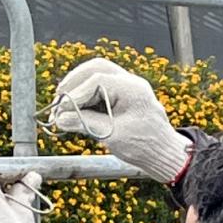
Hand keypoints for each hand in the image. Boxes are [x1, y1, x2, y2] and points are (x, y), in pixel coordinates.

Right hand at [47, 57, 190, 183]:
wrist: (163, 154)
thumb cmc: (145, 146)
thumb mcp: (112, 136)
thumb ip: (85, 124)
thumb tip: (60, 118)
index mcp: (133, 89)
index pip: (98, 80)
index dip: (76, 94)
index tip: (62, 110)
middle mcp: (131, 83)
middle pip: (96, 68)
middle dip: (74, 81)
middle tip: (59, 99)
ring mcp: (128, 87)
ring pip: (98, 73)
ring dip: (78, 86)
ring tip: (64, 104)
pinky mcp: (123, 95)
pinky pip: (101, 86)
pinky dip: (86, 94)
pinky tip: (76, 108)